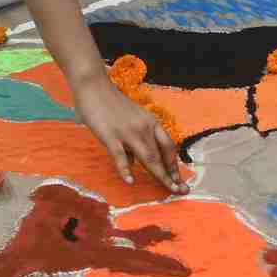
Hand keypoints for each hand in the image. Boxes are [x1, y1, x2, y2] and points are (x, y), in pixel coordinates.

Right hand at [76, 77, 185, 191]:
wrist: (94, 85)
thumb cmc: (111, 104)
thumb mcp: (131, 120)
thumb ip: (135, 140)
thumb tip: (135, 163)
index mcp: (151, 122)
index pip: (168, 146)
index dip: (175, 164)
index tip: (180, 180)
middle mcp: (144, 128)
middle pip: (161, 155)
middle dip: (172, 175)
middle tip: (182, 191)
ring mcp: (128, 132)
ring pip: (148, 157)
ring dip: (160, 175)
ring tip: (169, 189)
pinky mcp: (111, 136)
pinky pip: (120, 156)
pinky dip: (126, 169)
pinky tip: (130, 181)